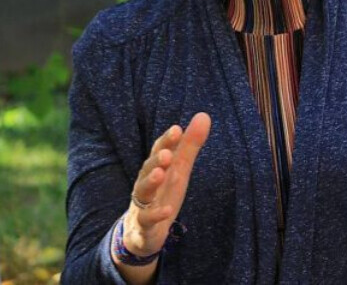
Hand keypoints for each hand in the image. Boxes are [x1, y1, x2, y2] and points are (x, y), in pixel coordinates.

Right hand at [119, 113, 211, 258]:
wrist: (141, 230)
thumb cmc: (162, 192)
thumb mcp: (179, 169)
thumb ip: (190, 145)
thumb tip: (204, 115)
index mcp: (156, 167)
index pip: (159, 150)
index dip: (167, 141)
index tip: (177, 130)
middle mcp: (146, 183)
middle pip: (148, 168)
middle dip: (156, 160)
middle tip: (167, 154)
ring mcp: (143, 203)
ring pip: (143, 191)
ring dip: (151, 182)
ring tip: (161, 174)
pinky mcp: (144, 225)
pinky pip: (148, 219)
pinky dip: (156, 215)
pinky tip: (167, 211)